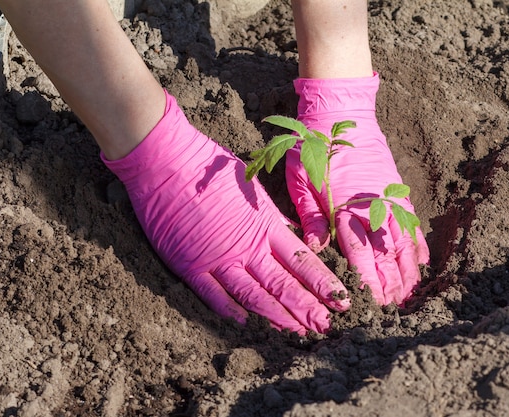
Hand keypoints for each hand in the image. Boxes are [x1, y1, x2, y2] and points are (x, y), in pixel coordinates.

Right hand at [102, 91, 349, 333]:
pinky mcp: (190, 266)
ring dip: (278, 316)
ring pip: (254, 295)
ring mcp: (217, 259)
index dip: (323, 283)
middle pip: (283, 284)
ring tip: (299, 333)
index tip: (341, 298)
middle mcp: (245, 246)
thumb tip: (294, 233)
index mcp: (263, 225)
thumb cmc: (211, 166)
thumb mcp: (251, 187)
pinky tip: (248, 325)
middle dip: (308, 307)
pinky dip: (231, 311)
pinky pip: (214, 295)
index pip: (301, 261)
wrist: (166, 160)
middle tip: (328, 326)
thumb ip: (272, 216)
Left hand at [286, 74, 429, 304]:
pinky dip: (419, 243)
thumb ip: (311, 215)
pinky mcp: (396, 190)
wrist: (340, 115)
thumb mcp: (301, 180)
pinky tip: (423, 263)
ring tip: (411, 295)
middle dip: (391, 284)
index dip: (368, 281)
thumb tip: (317, 248)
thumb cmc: (313, 148)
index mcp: (346, 208)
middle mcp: (372, 207)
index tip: (373, 304)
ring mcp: (388, 199)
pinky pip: (412, 222)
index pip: (359, 253)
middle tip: (394, 310)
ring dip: (408, 270)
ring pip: (403, 242)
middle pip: (385, 254)